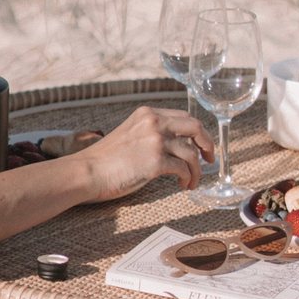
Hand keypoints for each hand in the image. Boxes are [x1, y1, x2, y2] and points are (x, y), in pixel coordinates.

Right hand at [72, 106, 213, 200]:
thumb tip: (174, 146)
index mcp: (147, 113)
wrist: (89, 171)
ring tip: (191, 181)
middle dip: (207, 144)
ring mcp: (155, 141)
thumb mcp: (130, 133)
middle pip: (195, 127)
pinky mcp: (156, 161)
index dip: (197, 132)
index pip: (183, 116)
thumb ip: (150, 133)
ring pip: (192, 153)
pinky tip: (182, 185)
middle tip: (209, 159)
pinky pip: (184, 169)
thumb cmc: (106, 159)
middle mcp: (154, 122)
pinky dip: (188, 178)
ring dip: (197, 170)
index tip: (200, 145)